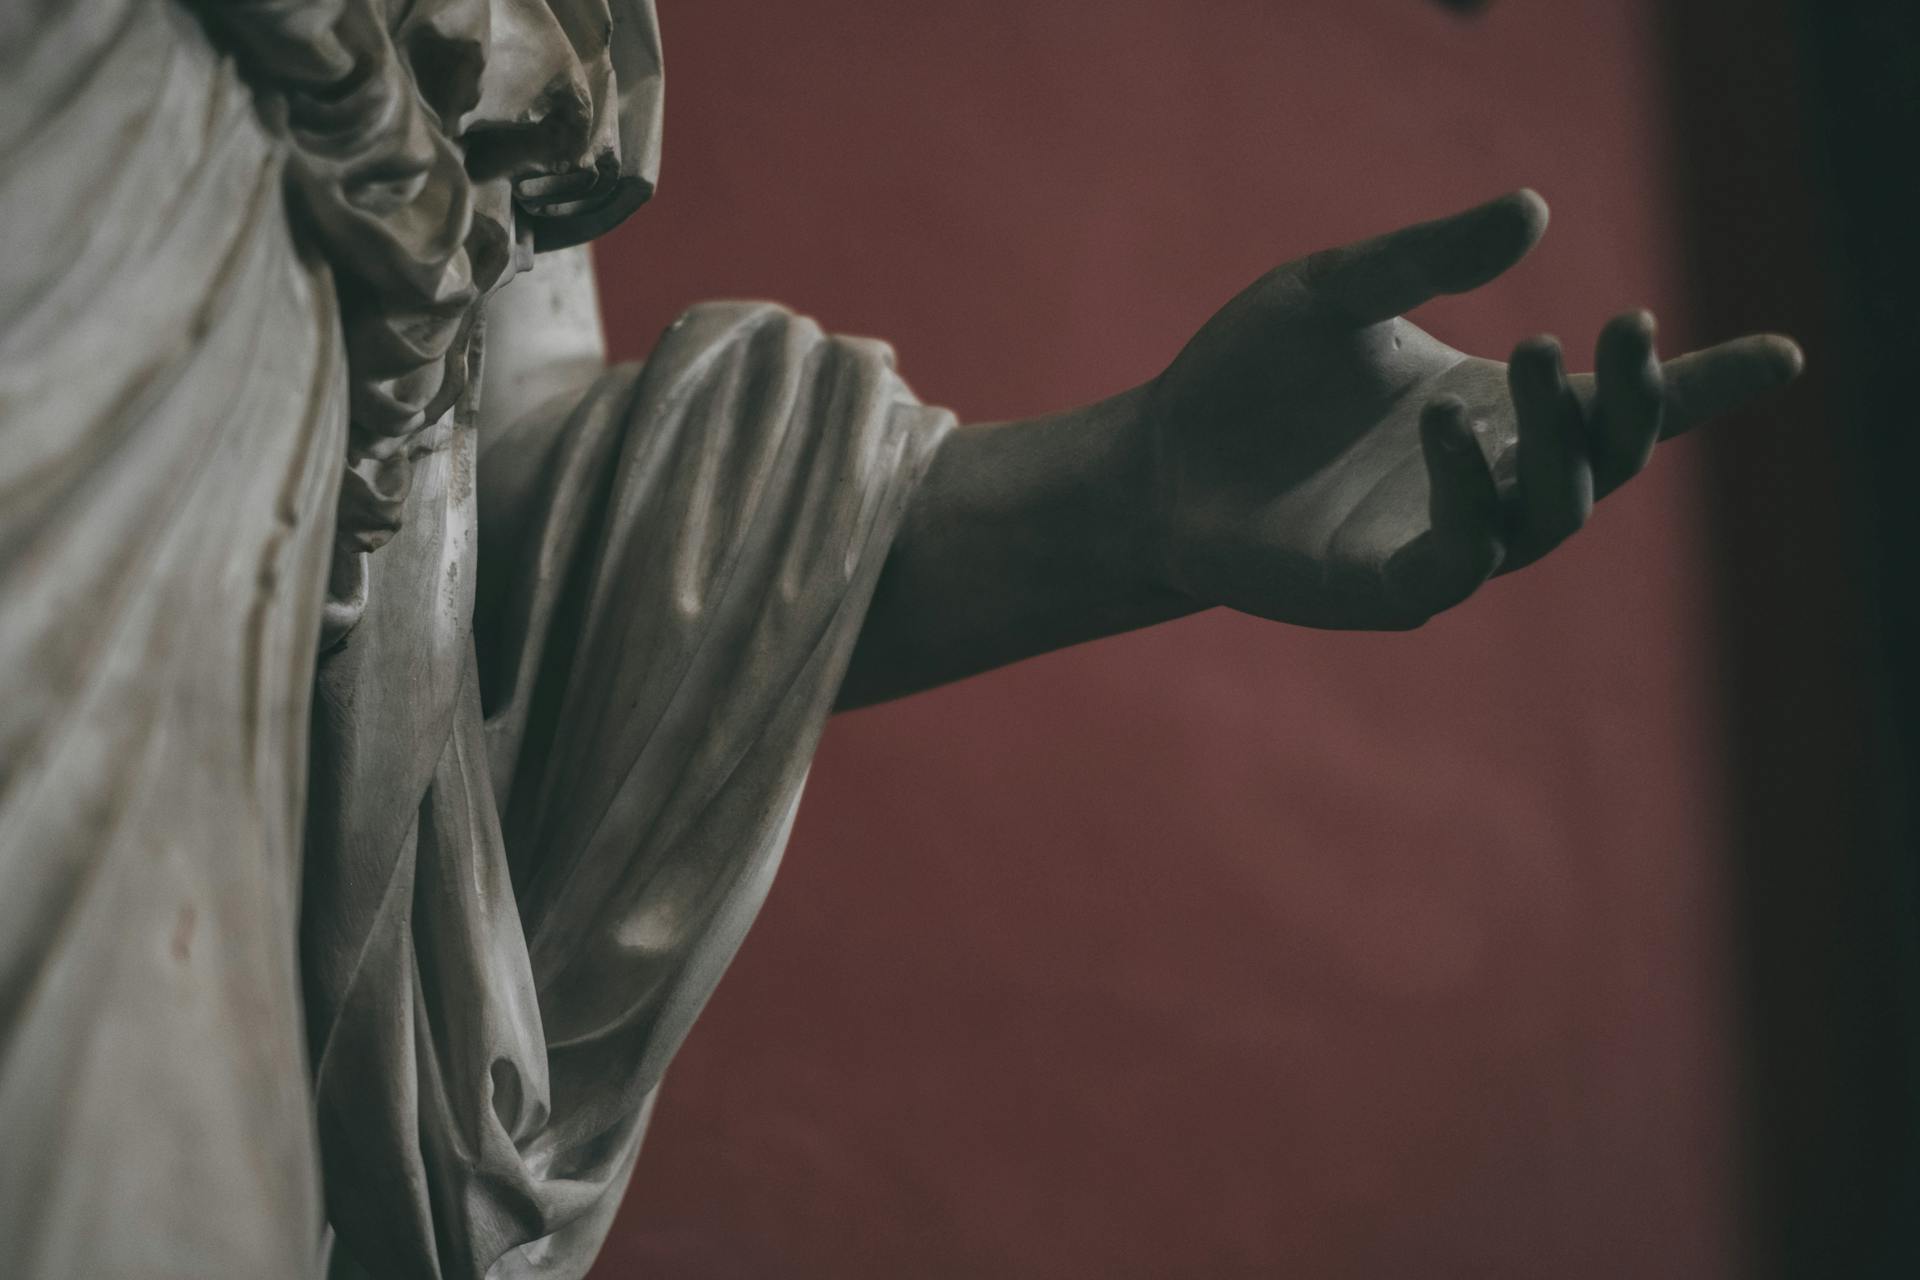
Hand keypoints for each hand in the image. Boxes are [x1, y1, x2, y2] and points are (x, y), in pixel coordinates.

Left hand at [1144, 190, 1802, 628]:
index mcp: (1493, 412)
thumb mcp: (1337, 292)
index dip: (1701, 385)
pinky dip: (1471, 500)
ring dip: (1557, 442)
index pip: (1617, 406)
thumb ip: (1425, 259)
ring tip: (1536, 356)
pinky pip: (1459, 558)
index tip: (1786, 353)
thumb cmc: (1251, 375)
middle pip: (1604, 459)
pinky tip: (1451, 433)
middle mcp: (1486, 482)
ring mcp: (1443, 541)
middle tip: (1613, 326)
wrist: (1161, 456)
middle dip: (1625, 400)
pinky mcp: (1386, 589)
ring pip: (1550, 514)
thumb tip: (1533, 209)